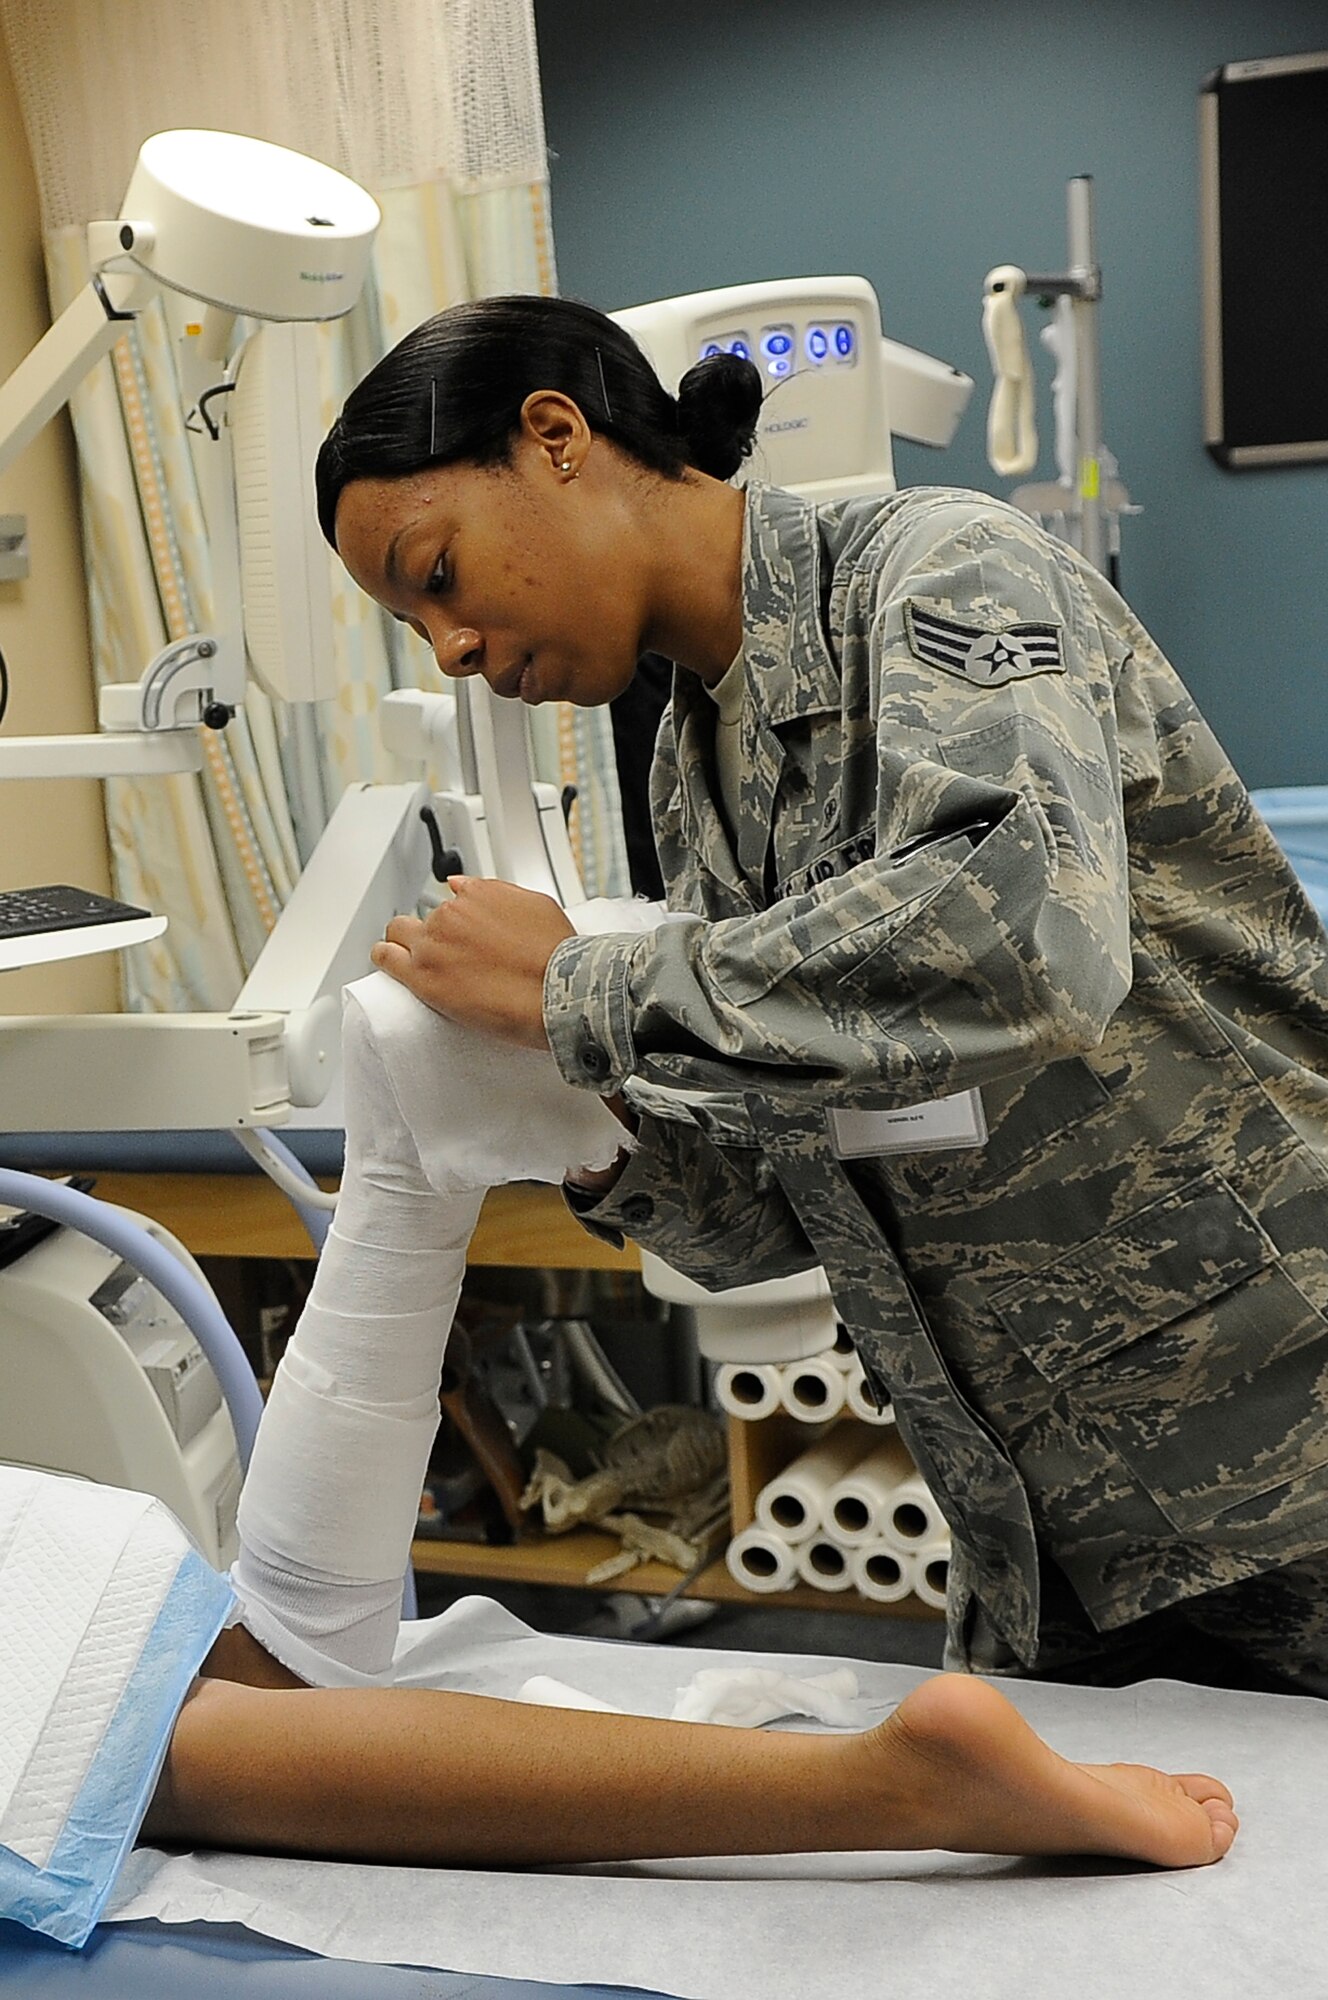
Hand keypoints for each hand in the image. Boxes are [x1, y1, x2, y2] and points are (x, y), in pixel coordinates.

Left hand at [370, 877, 575, 1048]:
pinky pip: (386, 958)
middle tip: (442, 951)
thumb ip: (499, 893)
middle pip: (424, 917)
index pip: (453, 898)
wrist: (556, 992)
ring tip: (411, 959)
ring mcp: (434, 944)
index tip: (463, 933)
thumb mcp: (536, 905)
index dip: (457, 919)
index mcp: (478, 893)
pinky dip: (384, 957)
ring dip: (402, 943)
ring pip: (398, 933)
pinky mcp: (422, 975)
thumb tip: (464, 885)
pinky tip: (387, 961)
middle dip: (428, 930)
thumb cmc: (556, 955)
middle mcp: (451, 913)